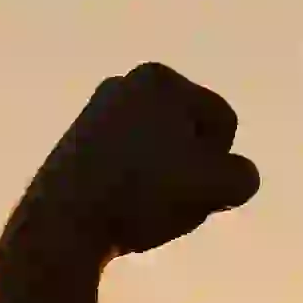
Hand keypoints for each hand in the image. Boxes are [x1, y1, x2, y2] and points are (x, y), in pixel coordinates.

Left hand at [13, 64, 260, 259]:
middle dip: (190, 169)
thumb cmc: (142, 194)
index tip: (187, 182)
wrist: (60, 223)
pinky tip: (119, 210)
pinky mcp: (76, 148)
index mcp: (158, 79)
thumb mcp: (217, 186)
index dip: (219, 162)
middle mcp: (124, 85)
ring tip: (141, 208)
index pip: (223, 123)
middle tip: (166, 198)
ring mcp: (95, 115)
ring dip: (163, 182)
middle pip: (189, 136)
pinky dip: (132, 188)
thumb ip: (242, 175)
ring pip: (160, 155)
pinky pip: (128, 168)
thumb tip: (230, 176)